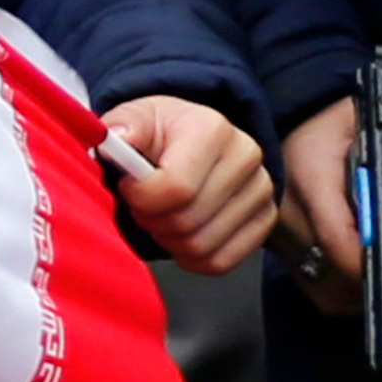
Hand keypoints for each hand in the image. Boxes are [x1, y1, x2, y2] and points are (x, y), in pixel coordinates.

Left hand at [103, 96, 273, 278]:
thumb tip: (116, 138)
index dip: (141, 197)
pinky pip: (220, 262)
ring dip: (170, 240)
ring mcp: (260, 190)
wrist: (194, 140)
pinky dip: (192, 258)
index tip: (129, 185)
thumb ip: (122, 127)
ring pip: (201, 246)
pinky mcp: (265, 219)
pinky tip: (181, 235)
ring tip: (163, 216)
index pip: (176, 188)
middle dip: (152, 220)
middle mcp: (245, 157)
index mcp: (212, 129)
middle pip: (186, 222)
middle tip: (145, 204)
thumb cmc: (162, 134)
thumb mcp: (136, 119)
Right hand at [268, 95, 381, 307]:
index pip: (336, 236)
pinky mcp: (280, 253)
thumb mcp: (376, 121)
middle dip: (371, 280)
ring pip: (325, 290)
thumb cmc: (332, 127)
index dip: (369, 261)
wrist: (287, 127)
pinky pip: (315, 290)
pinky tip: (360, 276)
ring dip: (358, 291)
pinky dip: (342, 292)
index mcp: (311, 178)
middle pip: (333, 274)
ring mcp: (280, 238)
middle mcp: (289, 214)